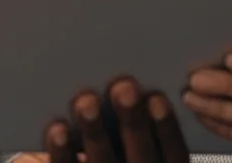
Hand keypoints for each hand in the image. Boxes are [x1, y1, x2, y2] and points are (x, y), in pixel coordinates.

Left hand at [20, 77, 188, 162]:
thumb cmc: (116, 143)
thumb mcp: (135, 136)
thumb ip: (138, 115)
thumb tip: (129, 76)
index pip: (174, 153)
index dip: (167, 128)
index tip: (157, 98)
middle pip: (141, 156)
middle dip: (133, 122)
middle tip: (125, 88)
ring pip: (102, 161)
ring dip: (95, 131)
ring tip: (87, 101)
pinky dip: (62, 150)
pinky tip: (57, 128)